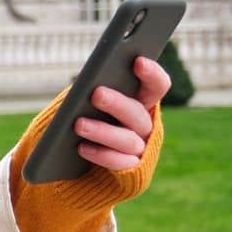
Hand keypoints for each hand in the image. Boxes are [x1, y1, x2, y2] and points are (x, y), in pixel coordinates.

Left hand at [74, 56, 169, 171]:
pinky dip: (101, 155)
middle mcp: (145, 124)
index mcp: (141, 101)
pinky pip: (120, 163)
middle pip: (137, 112)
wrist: (75, 156)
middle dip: (117, 103)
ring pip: (127, 139)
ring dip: (103, 131)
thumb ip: (93, 90)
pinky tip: (82, 147)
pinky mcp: (130, 170)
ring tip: (79, 124)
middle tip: (96, 94)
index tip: (138, 61)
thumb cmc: (83, 116)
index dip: (152, 74)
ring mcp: (140, 148)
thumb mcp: (87, 100)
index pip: (156, 85)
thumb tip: (86, 84)